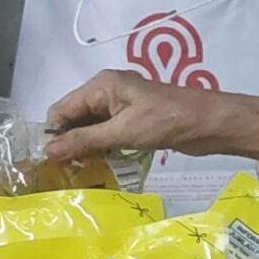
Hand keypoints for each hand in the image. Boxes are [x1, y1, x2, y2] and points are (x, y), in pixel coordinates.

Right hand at [43, 70, 237, 160]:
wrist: (209, 123)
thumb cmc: (166, 122)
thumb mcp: (122, 132)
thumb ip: (85, 140)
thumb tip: (48, 151)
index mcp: (101, 85)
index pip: (62, 109)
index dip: (53, 134)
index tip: (49, 163)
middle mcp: (107, 91)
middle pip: (74, 117)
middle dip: (68, 142)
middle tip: (63, 172)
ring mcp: (121, 105)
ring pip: (90, 127)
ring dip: (84, 147)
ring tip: (78, 173)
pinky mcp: (133, 119)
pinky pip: (107, 133)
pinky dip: (101, 147)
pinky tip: (98, 166)